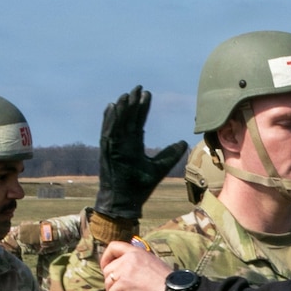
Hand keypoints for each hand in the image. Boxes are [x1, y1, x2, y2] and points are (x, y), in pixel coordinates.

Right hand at [95, 85, 187, 220]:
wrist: (125, 202)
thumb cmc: (140, 187)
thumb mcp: (159, 168)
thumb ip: (170, 155)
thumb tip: (184, 142)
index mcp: (133, 144)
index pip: (138, 121)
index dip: (142, 108)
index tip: (147, 94)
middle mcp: (123, 142)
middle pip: (127, 118)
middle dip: (132, 103)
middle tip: (138, 88)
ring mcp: (114, 146)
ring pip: (117, 122)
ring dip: (121, 109)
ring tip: (126, 95)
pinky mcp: (107, 151)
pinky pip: (107, 132)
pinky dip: (109, 120)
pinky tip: (111, 107)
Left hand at [101, 241, 169, 290]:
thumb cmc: (167, 282)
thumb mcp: (153, 263)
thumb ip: (139, 263)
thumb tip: (128, 273)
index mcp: (136, 251)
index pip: (113, 246)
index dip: (106, 258)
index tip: (107, 268)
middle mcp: (129, 258)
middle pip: (108, 268)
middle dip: (109, 282)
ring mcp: (125, 270)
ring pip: (108, 282)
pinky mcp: (124, 283)